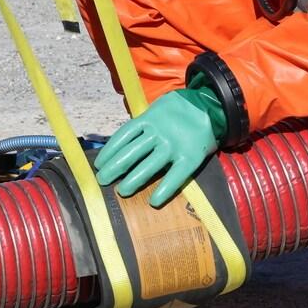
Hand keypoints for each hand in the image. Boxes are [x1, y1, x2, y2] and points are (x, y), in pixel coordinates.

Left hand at [94, 80, 228, 207]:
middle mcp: (158, 133)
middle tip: (103, 180)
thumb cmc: (177, 111)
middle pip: (131, 152)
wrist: (209, 106)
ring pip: (149, 165)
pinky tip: (154, 201)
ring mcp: (173, 145)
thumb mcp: (156, 110)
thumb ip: (141, 125)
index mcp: (148, 119)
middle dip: (115, 168)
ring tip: (121, 191)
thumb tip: (120, 144)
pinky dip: (165, 189)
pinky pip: (175, 176)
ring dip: (133, 180)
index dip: (109, 151)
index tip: (99, 164)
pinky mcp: (190, 157)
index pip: (123, 137)